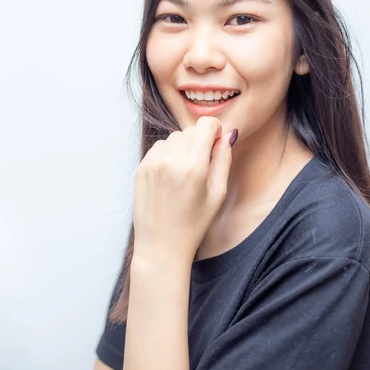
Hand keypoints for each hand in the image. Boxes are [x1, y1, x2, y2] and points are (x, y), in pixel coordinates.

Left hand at [132, 116, 236, 266]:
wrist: (161, 245)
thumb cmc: (194, 223)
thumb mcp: (218, 193)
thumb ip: (224, 159)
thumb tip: (227, 134)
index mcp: (194, 166)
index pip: (205, 124)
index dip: (214, 130)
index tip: (216, 142)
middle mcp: (171, 160)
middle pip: (190, 130)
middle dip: (199, 141)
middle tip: (202, 165)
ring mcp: (153, 162)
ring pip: (174, 137)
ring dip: (183, 147)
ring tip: (185, 173)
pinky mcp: (142, 167)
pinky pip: (160, 147)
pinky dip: (168, 154)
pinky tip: (171, 176)